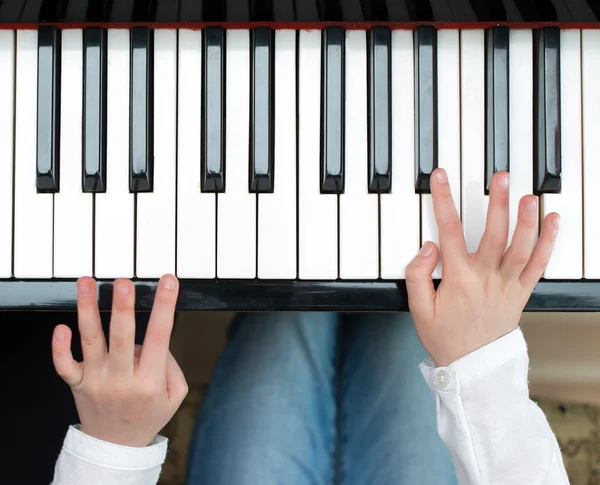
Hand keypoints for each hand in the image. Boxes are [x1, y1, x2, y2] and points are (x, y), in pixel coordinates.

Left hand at [51, 275, 187, 446]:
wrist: (117, 446)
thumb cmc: (148, 414)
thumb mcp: (175, 395)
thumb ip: (171, 364)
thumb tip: (155, 339)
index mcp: (150, 381)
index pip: (160, 336)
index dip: (165, 306)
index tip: (168, 281)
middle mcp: (122, 379)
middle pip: (122, 337)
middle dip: (123, 307)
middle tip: (124, 282)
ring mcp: (97, 381)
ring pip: (91, 341)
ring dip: (88, 309)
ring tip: (86, 283)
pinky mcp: (77, 384)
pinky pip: (65, 366)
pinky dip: (60, 348)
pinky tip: (60, 328)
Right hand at [406, 169, 558, 366]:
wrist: (473, 366)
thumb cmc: (446, 337)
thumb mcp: (419, 309)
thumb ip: (418, 275)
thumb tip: (428, 247)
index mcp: (458, 279)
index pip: (449, 231)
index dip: (443, 201)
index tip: (441, 178)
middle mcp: (486, 278)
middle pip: (494, 233)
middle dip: (497, 202)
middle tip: (501, 177)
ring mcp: (507, 284)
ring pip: (520, 247)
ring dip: (526, 219)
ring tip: (529, 196)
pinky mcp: (521, 292)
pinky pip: (538, 265)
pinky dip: (548, 242)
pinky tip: (553, 222)